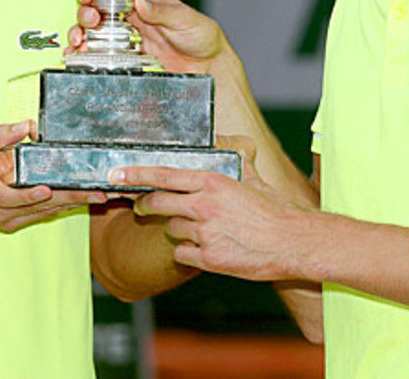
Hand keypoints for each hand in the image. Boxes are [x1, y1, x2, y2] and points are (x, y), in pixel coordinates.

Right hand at [0, 121, 105, 234]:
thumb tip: (26, 126)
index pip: (11, 196)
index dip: (30, 194)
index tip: (47, 189)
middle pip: (40, 206)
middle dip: (71, 198)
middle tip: (98, 192)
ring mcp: (8, 221)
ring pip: (45, 212)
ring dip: (73, 204)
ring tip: (99, 195)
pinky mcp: (14, 222)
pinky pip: (41, 214)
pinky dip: (61, 206)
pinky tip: (81, 200)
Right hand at [70, 0, 228, 74]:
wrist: (208, 69)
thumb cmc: (202, 37)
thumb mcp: (186, 19)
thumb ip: (162, 11)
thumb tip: (140, 3)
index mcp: (146, 0)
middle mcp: (133, 17)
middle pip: (99, 9)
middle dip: (87, 12)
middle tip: (90, 19)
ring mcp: (127, 38)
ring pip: (95, 31)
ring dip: (81, 33)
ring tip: (80, 39)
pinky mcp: (126, 58)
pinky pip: (101, 54)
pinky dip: (86, 53)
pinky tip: (78, 54)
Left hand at [110, 155, 307, 281]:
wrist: (293, 242)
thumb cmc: (276, 210)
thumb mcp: (253, 180)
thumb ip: (236, 165)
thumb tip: (234, 150)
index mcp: (213, 181)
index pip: (164, 175)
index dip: (136, 175)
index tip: (116, 175)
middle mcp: (204, 205)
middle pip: (158, 203)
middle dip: (145, 205)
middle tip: (141, 206)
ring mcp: (205, 233)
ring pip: (172, 230)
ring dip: (179, 230)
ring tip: (202, 230)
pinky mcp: (209, 258)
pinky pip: (182, 254)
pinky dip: (189, 252)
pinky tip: (206, 248)